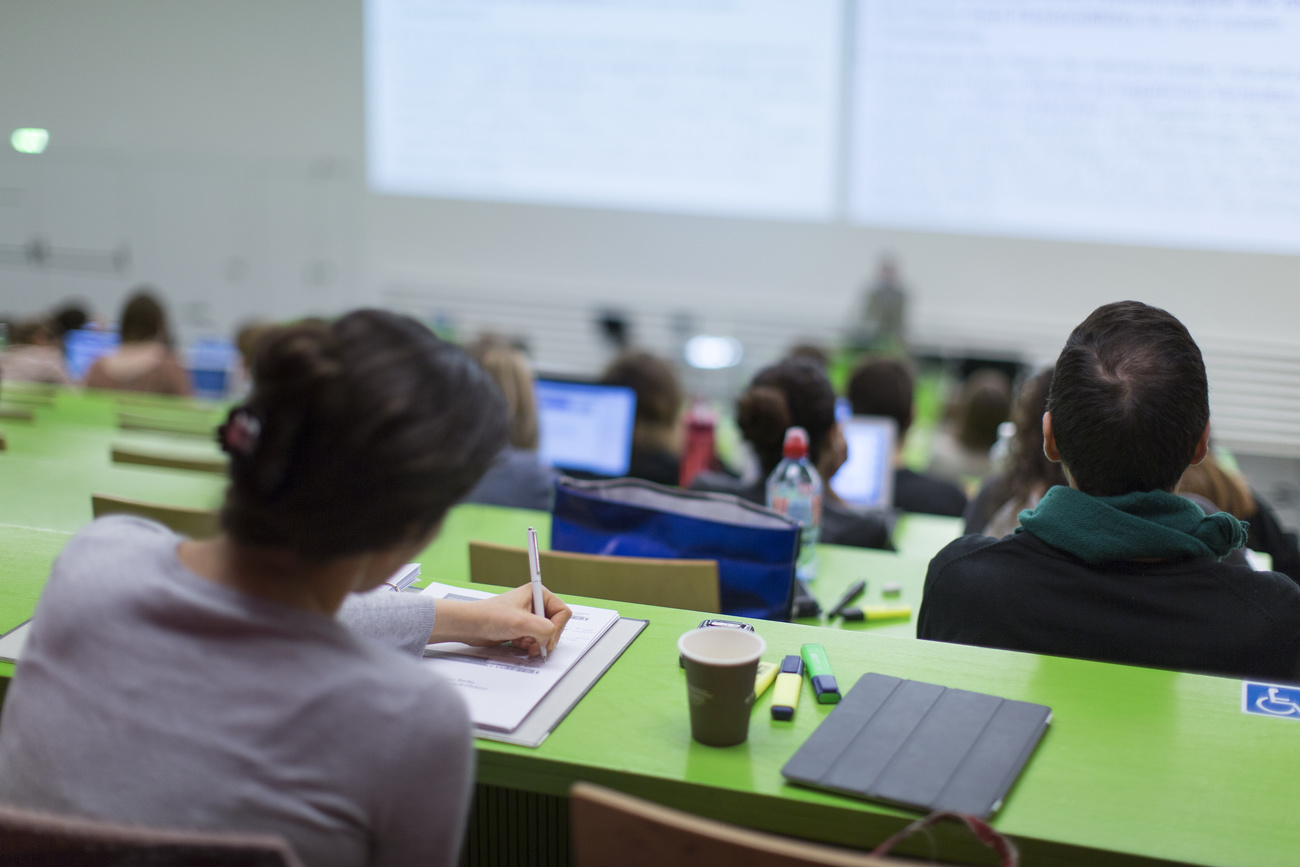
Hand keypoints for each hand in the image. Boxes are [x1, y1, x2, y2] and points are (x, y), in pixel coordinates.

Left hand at [429, 584, 571, 657]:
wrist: (471, 626)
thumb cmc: (490, 617)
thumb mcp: (521, 622)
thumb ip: (543, 629)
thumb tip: (551, 639)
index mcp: (538, 593)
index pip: (562, 612)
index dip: (557, 627)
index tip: (546, 637)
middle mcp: (535, 603)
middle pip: (556, 625)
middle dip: (546, 637)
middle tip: (535, 644)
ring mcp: (529, 616)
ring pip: (546, 634)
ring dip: (537, 643)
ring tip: (524, 643)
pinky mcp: (522, 628)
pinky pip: (536, 640)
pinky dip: (530, 645)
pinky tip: (518, 644)